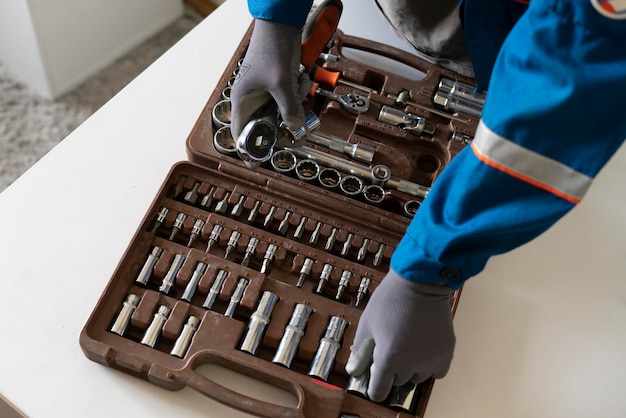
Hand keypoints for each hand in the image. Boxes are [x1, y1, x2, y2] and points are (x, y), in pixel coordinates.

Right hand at [230, 19, 311, 145]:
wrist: (281, 24)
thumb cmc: (271, 49)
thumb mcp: (282, 84)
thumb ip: (289, 109)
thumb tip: (295, 129)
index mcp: (243, 101)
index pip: (240, 134)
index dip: (247, 150)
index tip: (255, 165)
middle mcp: (252, 100)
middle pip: (266, 127)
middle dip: (285, 126)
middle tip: (299, 130)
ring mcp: (266, 94)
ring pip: (282, 114)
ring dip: (295, 105)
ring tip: (299, 85)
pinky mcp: (278, 87)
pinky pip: (290, 101)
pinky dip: (299, 93)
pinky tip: (300, 79)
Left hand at [345, 269, 455, 401]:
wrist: (420, 282)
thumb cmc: (391, 299)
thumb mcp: (368, 322)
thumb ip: (360, 350)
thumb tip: (354, 370)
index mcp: (389, 357)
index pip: (379, 391)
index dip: (374, 386)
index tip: (374, 378)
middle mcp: (412, 363)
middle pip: (398, 381)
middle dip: (391, 369)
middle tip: (390, 346)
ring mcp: (431, 359)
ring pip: (417, 376)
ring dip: (410, 367)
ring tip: (408, 343)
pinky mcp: (447, 352)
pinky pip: (436, 371)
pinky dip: (429, 365)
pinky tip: (423, 349)